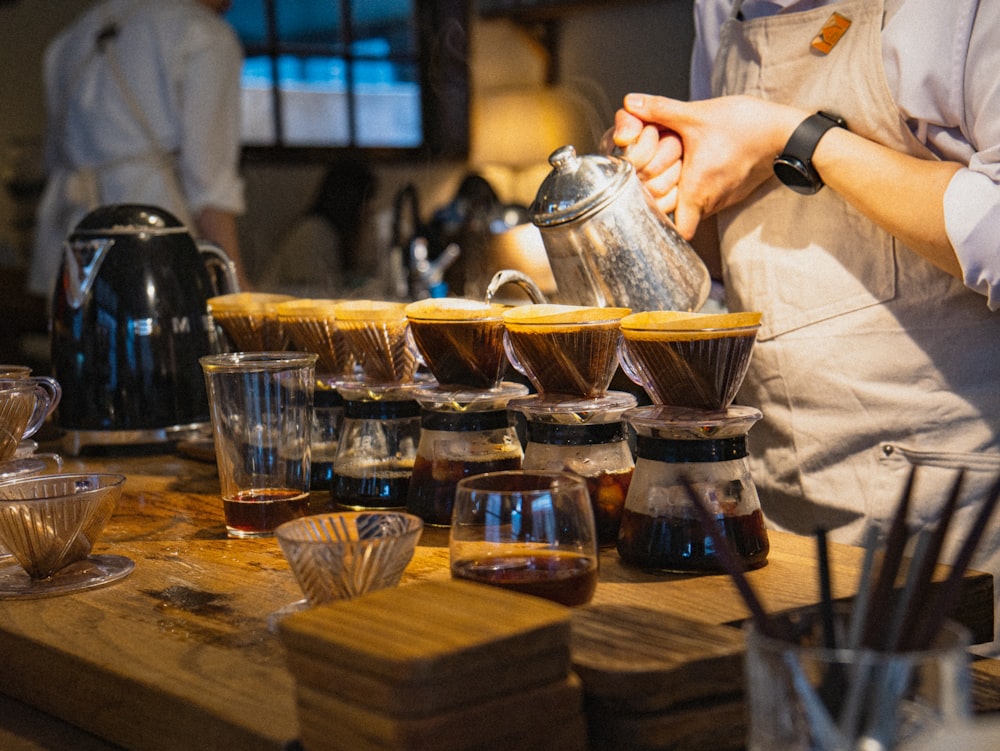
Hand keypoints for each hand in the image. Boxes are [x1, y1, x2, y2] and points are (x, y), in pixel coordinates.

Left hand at [612, 93, 803, 237]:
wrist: (786, 132)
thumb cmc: (745, 126)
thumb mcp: (697, 115)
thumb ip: (660, 110)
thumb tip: (630, 102)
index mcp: (696, 191)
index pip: (673, 230)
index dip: (656, 221)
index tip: (644, 202)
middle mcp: (709, 203)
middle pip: (675, 218)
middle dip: (661, 200)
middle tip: (651, 177)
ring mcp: (721, 201)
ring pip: (690, 207)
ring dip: (678, 191)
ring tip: (672, 167)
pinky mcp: (730, 194)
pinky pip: (706, 199)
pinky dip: (695, 187)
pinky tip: (693, 165)